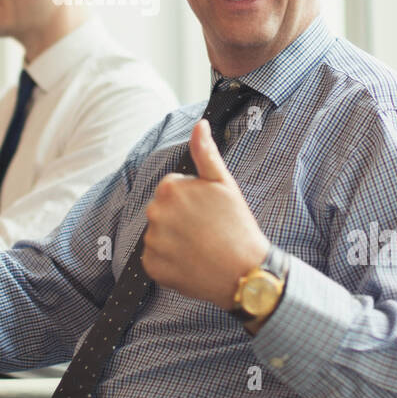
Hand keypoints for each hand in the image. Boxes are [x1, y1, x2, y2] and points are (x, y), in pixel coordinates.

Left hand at [141, 119, 269, 309]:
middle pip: (163, 211)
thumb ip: (205, 152)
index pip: (172, 190)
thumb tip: (199, 124)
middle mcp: (155, 213)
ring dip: (175, 241)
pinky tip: (191, 263)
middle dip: (180, 219)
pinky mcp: (152, 266)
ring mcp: (152, 241)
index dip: (192, 201)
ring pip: (159, 235)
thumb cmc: (237, 226)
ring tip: (201, 248)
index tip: (209, 213)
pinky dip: (169, 262)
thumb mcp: (224, 183)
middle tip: (206, 231)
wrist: (244, 272)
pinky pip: (155, 259)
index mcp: (170, 189)